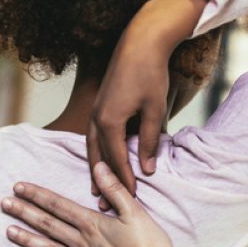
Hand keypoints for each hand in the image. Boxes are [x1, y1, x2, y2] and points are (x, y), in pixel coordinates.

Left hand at [1, 162, 175, 246]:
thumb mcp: (135, 212)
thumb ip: (114, 189)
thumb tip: (99, 166)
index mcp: (93, 224)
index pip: (59, 206)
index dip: (38, 195)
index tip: (18, 187)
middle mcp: (83, 244)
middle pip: (49, 226)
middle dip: (25, 213)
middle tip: (4, 204)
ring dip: (29, 241)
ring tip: (9, 233)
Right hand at [88, 0, 207, 204]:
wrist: (140, 41)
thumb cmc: (150, 73)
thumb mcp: (155, 109)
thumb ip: (150, 141)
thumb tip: (147, 169)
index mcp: (110, 122)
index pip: (117, 160)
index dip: (125, 181)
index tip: (131, 200)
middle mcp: (97, 118)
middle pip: (99, 158)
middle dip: (104, 182)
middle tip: (104, 205)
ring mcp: (95, 110)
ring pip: (92, 147)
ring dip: (95, 168)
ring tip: (96, 187)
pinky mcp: (99, 104)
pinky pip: (93, 135)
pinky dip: (96, 151)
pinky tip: (99, 159)